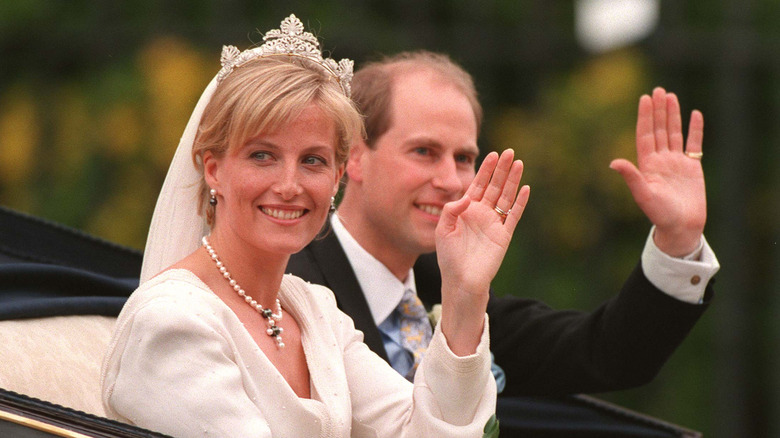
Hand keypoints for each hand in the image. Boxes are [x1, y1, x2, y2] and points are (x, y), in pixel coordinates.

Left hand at [435, 149, 529, 354]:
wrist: (461, 280)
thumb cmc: (449, 257)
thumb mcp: (443, 229)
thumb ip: (451, 210)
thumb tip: (468, 196)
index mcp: (467, 210)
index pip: (478, 185)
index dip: (485, 170)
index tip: (492, 154)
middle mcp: (482, 213)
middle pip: (494, 186)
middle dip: (501, 169)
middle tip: (509, 151)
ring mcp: (494, 223)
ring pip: (506, 197)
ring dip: (512, 180)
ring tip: (518, 163)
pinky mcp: (504, 235)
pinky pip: (513, 215)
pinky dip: (520, 202)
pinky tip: (525, 188)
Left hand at [610, 87, 705, 256]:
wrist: (681, 227)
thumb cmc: (660, 214)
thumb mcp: (643, 194)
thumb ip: (631, 177)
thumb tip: (613, 162)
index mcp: (647, 165)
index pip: (645, 135)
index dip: (645, 117)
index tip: (644, 98)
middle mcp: (660, 160)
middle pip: (659, 130)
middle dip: (658, 110)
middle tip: (657, 90)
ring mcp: (676, 163)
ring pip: (674, 133)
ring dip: (672, 115)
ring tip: (670, 96)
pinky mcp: (692, 167)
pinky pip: (694, 144)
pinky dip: (695, 129)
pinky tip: (695, 114)